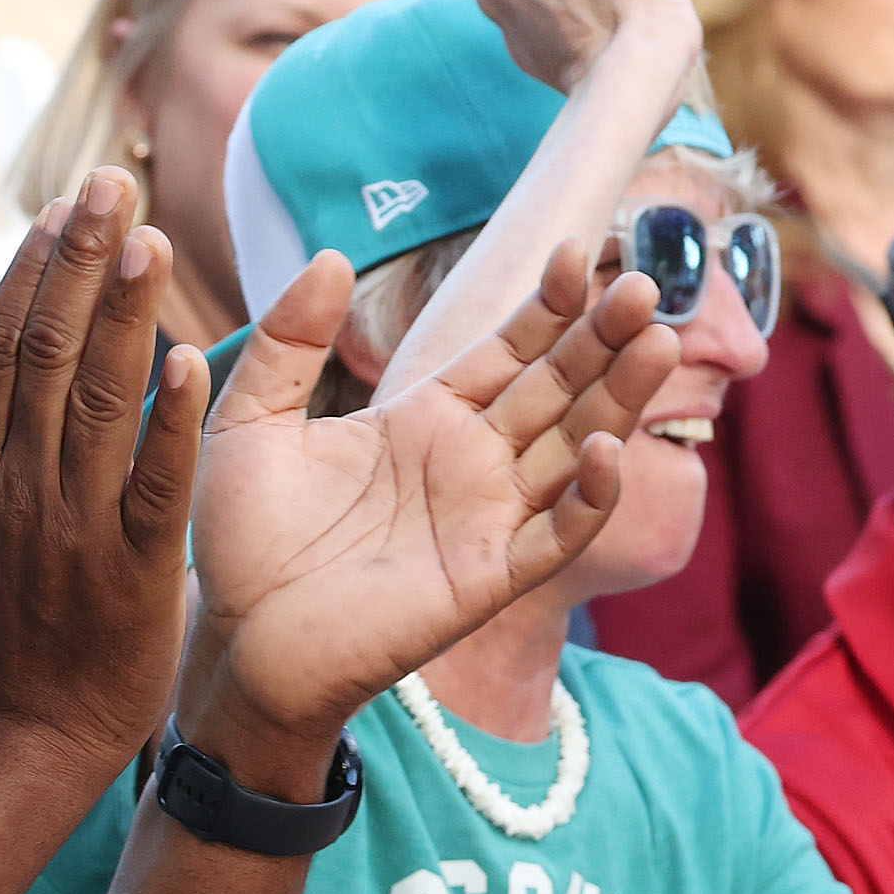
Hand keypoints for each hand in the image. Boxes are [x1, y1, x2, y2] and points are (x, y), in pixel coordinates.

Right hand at [0, 170, 204, 768]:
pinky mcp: (135, 571)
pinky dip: (171, 423)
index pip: (5, 345)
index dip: (37, 270)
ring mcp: (76, 527)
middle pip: (51, 352)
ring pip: (101, 402)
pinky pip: (156, 484)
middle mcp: (18, 485)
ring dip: (128, 316)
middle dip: (83, 262)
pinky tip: (189, 358)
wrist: (18, 735)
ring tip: (151, 239)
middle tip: (115, 186)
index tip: (66, 206)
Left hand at [177, 242, 678, 788]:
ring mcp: (488, 520)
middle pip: (559, 387)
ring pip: (575, 448)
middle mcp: (472, 462)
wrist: (238, 639)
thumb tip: (332, 257)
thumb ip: (289, 341)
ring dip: (619, 398)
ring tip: (655, 342)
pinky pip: (556, 535)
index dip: (549, 305)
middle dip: (603, 337)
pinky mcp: (489, 578)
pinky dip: (589, 497)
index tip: (576, 253)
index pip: (510, 349)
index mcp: (426, 417)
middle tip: (641, 284)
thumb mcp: (249, 420)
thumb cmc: (242, 539)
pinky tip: (604, 447)